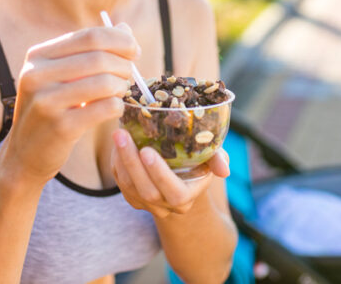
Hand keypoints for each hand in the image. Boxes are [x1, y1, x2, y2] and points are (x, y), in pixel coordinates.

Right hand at [2, 25, 139, 183]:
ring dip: (122, 85)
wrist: (24, 153)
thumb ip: (91, 50)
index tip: (134, 51)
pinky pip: (106, 108)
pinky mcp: (60, 127)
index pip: (90, 36)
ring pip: (105, 82)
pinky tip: (114, 109)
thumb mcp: (62, 75)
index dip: (120, 40)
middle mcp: (37, 75)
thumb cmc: (51, 108)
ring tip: (121, 91)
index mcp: (38, 56)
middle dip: (124, 64)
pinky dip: (118, 106)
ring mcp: (46, 101)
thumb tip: (125, 28)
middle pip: (99, 57)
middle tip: (130, 75)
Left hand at [110, 128, 229, 218]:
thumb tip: (224, 170)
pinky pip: (120, 184)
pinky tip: (117, 143)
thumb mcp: (212, 156)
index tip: (147, 151)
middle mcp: (167, 206)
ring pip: (129, 187)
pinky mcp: (132, 198)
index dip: (160, 174)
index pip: (174, 193)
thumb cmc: (200, 160)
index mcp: (187, 197)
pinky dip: (116, 163)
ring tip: (118, 134)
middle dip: (132, 162)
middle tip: (122, 135)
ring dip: (121, 160)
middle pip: (147, 190)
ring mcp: (147, 204)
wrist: (183, 176)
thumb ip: (218, 160)